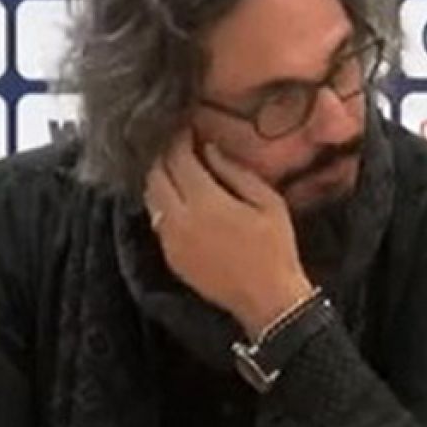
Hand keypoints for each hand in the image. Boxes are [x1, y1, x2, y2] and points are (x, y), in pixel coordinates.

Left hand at [143, 134, 313, 338]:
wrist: (266, 298)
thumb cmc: (276, 248)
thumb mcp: (268, 203)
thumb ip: (236, 172)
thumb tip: (210, 149)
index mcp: (205, 201)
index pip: (178, 159)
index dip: (179, 139)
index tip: (186, 128)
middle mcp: (178, 218)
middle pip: (156, 175)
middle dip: (164, 155)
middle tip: (176, 144)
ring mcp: (170, 238)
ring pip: (150, 197)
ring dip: (158, 178)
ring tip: (174, 167)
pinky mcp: (169, 255)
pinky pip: (157, 219)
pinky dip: (162, 202)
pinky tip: (177, 198)